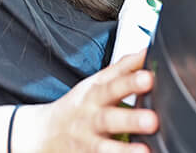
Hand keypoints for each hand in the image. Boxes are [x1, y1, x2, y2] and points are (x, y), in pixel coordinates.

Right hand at [17, 51, 156, 151]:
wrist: (43, 132)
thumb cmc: (78, 105)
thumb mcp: (96, 82)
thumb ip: (122, 69)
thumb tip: (146, 51)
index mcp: (94, 93)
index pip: (113, 83)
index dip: (131, 80)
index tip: (150, 77)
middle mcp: (90, 116)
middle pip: (109, 117)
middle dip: (130, 118)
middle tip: (152, 119)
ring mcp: (87, 140)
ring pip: (104, 147)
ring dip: (123, 150)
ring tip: (144, 151)